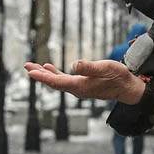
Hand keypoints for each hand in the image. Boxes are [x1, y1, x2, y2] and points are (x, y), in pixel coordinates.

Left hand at [24, 59, 145, 104]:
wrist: (127, 88)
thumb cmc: (118, 77)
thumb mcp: (106, 68)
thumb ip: (90, 67)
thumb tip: (74, 64)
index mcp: (80, 86)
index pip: (57, 82)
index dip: (43, 76)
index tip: (30, 71)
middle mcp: (77, 89)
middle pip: (53, 82)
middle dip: (39, 74)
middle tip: (26, 66)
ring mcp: (79, 88)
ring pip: (57, 81)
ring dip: (45, 74)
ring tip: (33, 66)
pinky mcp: (82, 85)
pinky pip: (64, 80)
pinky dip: (55, 74)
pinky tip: (50, 68)